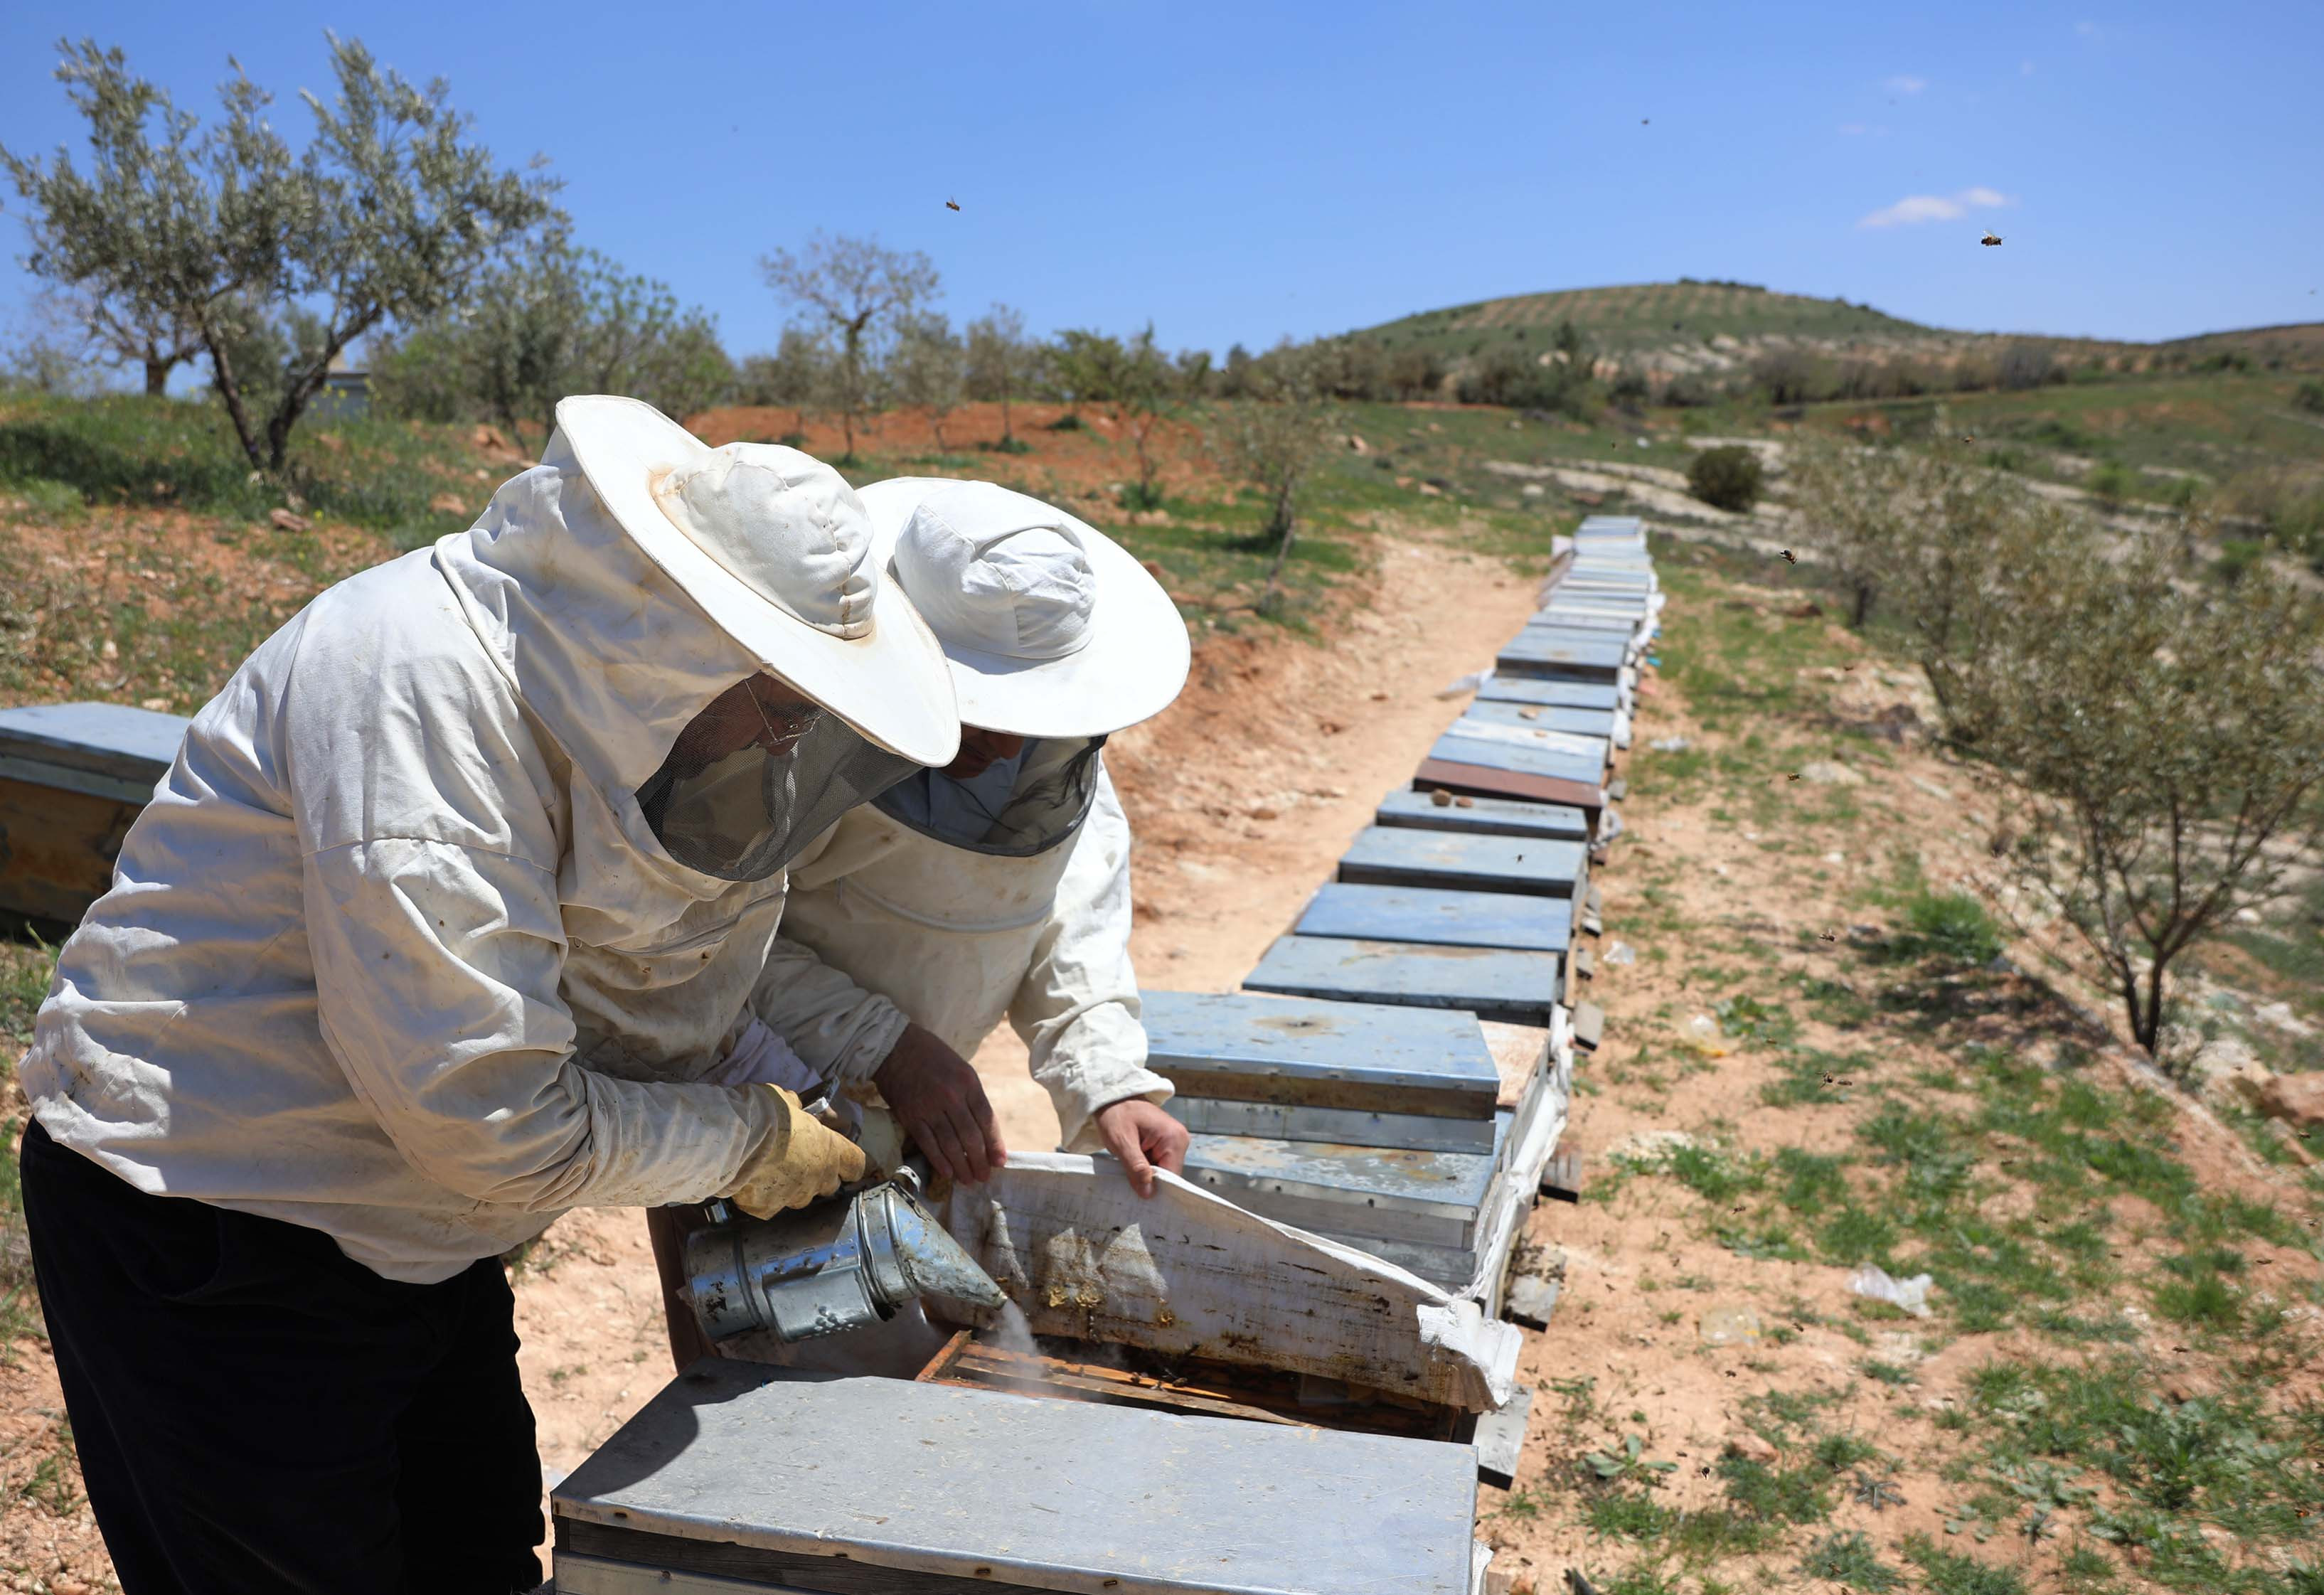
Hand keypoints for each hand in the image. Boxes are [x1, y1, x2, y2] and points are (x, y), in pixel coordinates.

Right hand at [723, 1085, 866, 1217]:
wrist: (733, 1139)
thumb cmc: (765, 1114)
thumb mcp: (786, 1100)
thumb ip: (796, 1108)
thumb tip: (796, 1106)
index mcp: (829, 1148)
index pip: (855, 1164)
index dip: (850, 1163)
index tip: (844, 1162)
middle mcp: (817, 1177)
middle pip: (828, 1185)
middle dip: (818, 1176)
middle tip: (799, 1162)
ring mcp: (793, 1196)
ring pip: (799, 1198)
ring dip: (791, 1188)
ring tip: (770, 1172)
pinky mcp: (768, 1208)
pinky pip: (769, 1206)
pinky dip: (761, 1198)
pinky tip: (749, 1184)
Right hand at [873, 1024, 1006, 1184]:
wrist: (895, 1046)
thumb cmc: (932, 1056)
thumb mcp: (961, 1069)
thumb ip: (972, 1097)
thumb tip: (983, 1129)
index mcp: (968, 1082)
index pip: (986, 1119)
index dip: (994, 1144)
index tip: (999, 1162)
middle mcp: (951, 1096)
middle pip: (970, 1136)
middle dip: (980, 1161)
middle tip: (984, 1177)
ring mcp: (929, 1108)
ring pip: (950, 1144)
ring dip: (962, 1166)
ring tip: (968, 1180)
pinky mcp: (910, 1116)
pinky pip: (928, 1144)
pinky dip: (939, 1161)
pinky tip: (948, 1173)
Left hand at [1093, 1097, 1188, 1198]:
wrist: (1112, 1097)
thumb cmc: (1116, 1114)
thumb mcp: (1122, 1142)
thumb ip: (1136, 1168)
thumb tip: (1148, 1194)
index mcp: (1174, 1137)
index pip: (1172, 1175)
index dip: (1156, 1188)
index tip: (1140, 1198)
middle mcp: (1179, 1139)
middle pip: (1168, 1174)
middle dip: (1149, 1181)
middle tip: (1129, 1185)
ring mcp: (1174, 1140)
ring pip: (1162, 1170)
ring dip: (1145, 1174)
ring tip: (1128, 1170)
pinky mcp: (1166, 1143)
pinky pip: (1158, 1163)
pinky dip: (1145, 1167)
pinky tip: (1132, 1165)